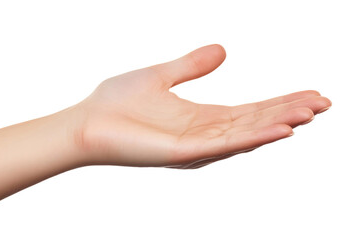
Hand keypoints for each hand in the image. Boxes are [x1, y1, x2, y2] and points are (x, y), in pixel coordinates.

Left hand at [73, 44, 330, 168]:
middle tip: (321, 102)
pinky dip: (254, 136)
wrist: (85, 121)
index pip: (248, 110)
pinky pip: (223, 144)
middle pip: (254, 122)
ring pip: (245, 134)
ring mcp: (194, 146)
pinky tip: (279, 128)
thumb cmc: (116, 102)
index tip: (308, 93)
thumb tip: (223, 49)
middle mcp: (202, 134)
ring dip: (278, 124)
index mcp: (199, 117)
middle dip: (287, 112)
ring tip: (309, 112)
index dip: (278, 102)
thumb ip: (192, 66)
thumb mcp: (161, 76)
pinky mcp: (182, 153)